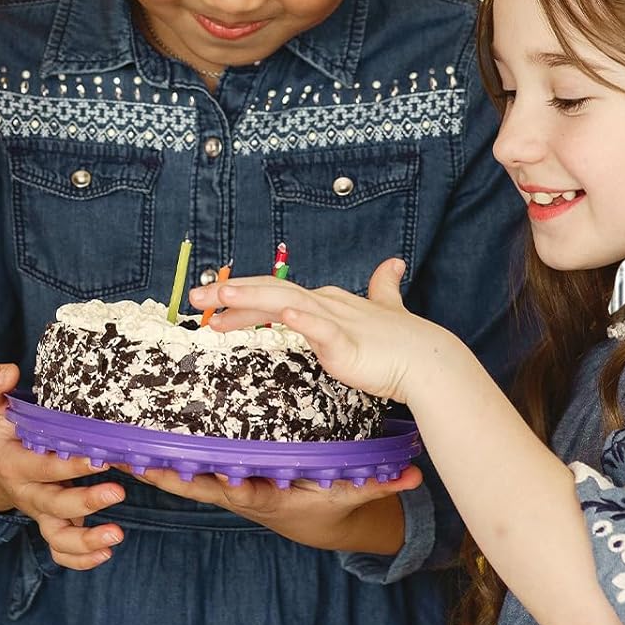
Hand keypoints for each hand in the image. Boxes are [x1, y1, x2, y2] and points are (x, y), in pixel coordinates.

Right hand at [0, 363, 127, 571]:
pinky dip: (81, 558)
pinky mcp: (51, 523)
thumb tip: (8, 371)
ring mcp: (40, 512)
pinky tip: (106, 552)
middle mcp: (28, 493)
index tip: (98, 458)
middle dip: (86, 502)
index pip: (42, 467)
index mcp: (14, 464)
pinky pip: (62, 551)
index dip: (69, 466)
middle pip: (56, 505)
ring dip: (86, 541)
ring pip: (59, 536)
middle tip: (118, 492)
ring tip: (116, 536)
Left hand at [133, 464, 419, 552]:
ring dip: (144, 464)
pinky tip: (121, 440)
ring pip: (176, 477)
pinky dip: (150, 458)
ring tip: (106, 444)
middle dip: (160, 472)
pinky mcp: (213, 477)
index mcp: (265, 494)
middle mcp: (236, 491)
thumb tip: (413, 474)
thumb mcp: (352, 493)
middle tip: (125, 455)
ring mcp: (221, 486)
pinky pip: (177, 468)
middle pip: (191, 484)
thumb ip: (378, 482)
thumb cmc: (329, 501)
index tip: (196, 469)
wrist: (315, 522)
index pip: (237, 488)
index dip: (217, 480)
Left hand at [188, 257, 447, 407]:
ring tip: (220, 296)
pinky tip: (285, 315)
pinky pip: (320, 329)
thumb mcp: (384, 311)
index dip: (242, 297)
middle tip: (194, 298)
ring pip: (286, 303)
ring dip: (251, 298)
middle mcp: (325, 305)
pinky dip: (302, 319)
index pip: (276, 294)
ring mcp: (335, 322)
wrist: (429, 362)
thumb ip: (382, 287)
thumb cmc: (402, 343)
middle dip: (230, 294)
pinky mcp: (346, 343)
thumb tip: (393, 263)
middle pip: (270, 293)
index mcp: (326, 302)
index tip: (213, 306)